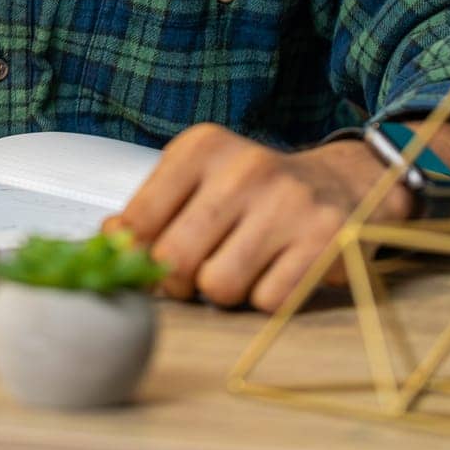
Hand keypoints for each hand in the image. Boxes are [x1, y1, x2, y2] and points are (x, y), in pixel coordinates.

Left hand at [101, 123, 413, 312]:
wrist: (341, 183)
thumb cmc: (254, 190)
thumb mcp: (200, 179)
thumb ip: (153, 210)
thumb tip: (108, 241)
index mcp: (203, 147)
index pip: (140, 219)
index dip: (137, 254)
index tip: (148, 259)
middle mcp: (245, 168)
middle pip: (176, 260)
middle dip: (179, 281)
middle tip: (196, 272)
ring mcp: (288, 204)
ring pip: (220, 286)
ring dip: (225, 292)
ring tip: (241, 265)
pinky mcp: (326, 241)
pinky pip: (269, 301)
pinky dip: (267, 297)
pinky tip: (278, 269)